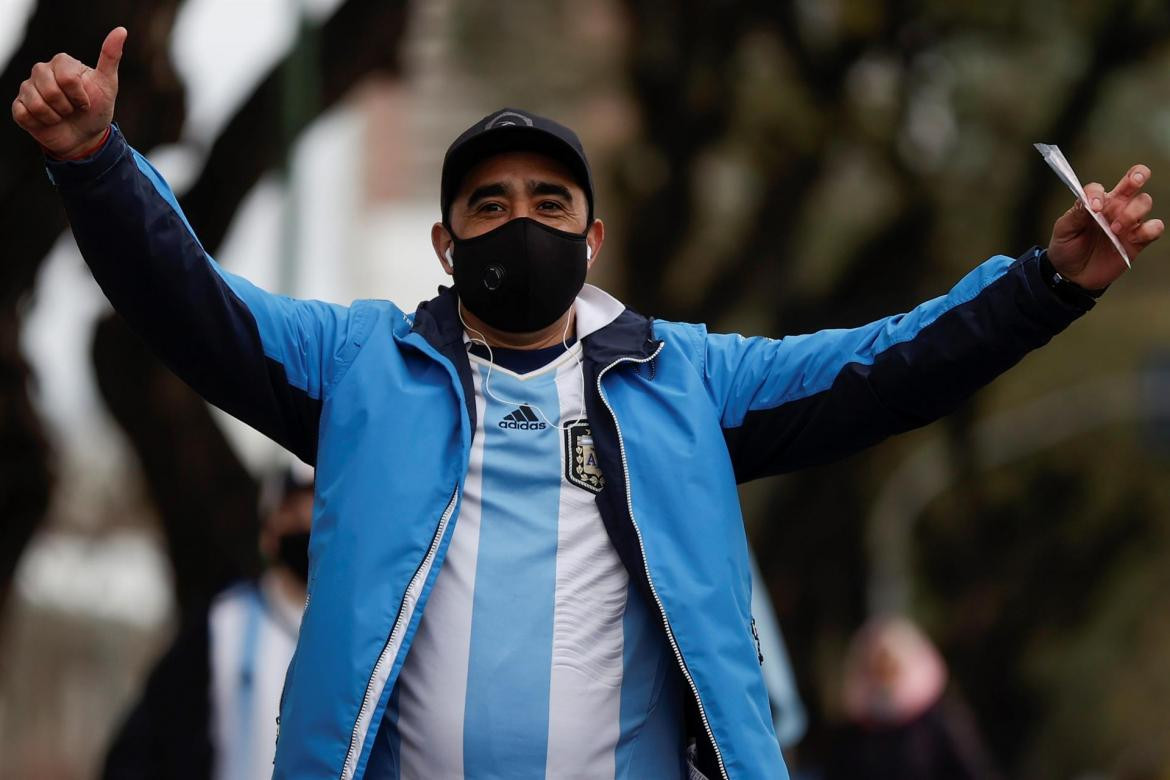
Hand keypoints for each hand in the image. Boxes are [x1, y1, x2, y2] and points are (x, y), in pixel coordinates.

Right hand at [10, 27, 125, 157]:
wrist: (85, 136)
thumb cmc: (96, 108)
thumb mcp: (108, 84)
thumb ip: (110, 57)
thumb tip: (121, 31)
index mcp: (61, 63)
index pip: (67, 79)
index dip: (80, 96)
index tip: (86, 101)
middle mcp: (41, 71)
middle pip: (52, 91)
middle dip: (68, 107)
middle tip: (73, 109)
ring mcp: (28, 87)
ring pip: (37, 104)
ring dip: (56, 117)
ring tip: (62, 115)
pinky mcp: (19, 106)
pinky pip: (24, 114)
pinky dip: (41, 123)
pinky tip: (48, 121)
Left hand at [1047, 164, 1163, 289]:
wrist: (1072, 275)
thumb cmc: (1066, 248)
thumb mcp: (1064, 230)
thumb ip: (1076, 214)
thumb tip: (1089, 201)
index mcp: (1095, 202)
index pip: (1098, 188)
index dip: (1097, 194)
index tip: (1093, 207)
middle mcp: (1115, 208)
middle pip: (1134, 181)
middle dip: (1138, 175)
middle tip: (1134, 182)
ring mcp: (1128, 223)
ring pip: (1144, 202)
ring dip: (1133, 211)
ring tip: (1115, 229)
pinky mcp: (1137, 241)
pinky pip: (1154, 228)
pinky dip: (1151, 229)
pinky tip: (1134, 236)